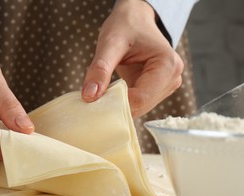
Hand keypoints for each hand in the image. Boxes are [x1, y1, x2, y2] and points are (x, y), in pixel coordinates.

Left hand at [82, 0, 182, 117]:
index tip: (93, 101)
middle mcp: (172, 79)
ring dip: (118, 105)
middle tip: (93, 98)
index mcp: (168, 65)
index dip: (115, 103)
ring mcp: (165, 86)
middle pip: (140, 106)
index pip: (141, 99)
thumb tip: (89, 96)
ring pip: (138, 108)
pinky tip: (109, 93)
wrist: (134, 20)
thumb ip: (100, 69)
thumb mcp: (110, 43)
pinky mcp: (156, 91)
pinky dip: (120, 102)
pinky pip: (136, 105)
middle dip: (116, 105)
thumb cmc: (126, 26)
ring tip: (102, 92)